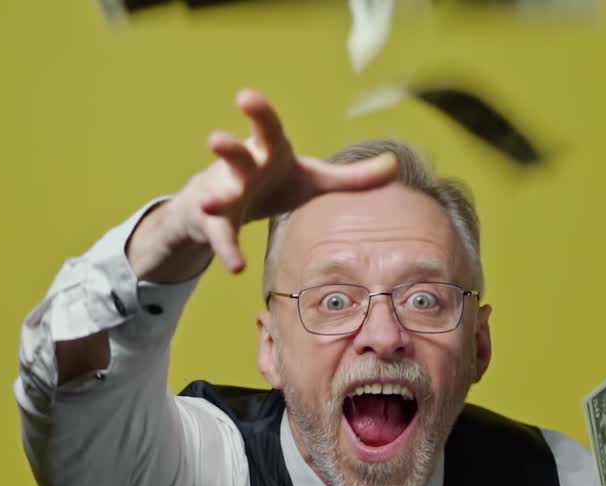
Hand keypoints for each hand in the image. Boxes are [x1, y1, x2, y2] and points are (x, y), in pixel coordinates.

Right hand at [126, 88, 398, 282]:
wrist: (224, 203)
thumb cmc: (274, 182)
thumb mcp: (313, 179)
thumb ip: (353, 177)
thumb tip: (396, 165)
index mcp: (268, 152)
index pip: (266, 129)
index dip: (258, 113)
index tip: (245, 97)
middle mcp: (242, 169)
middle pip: (235, 157)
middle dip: (226, 148)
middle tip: (215, 140)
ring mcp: (225, 195)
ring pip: (219, 196)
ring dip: (215, 200)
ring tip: (209, 203)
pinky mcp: (217, 223)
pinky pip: (223, 237)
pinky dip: (229, 251)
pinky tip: (238, 267)